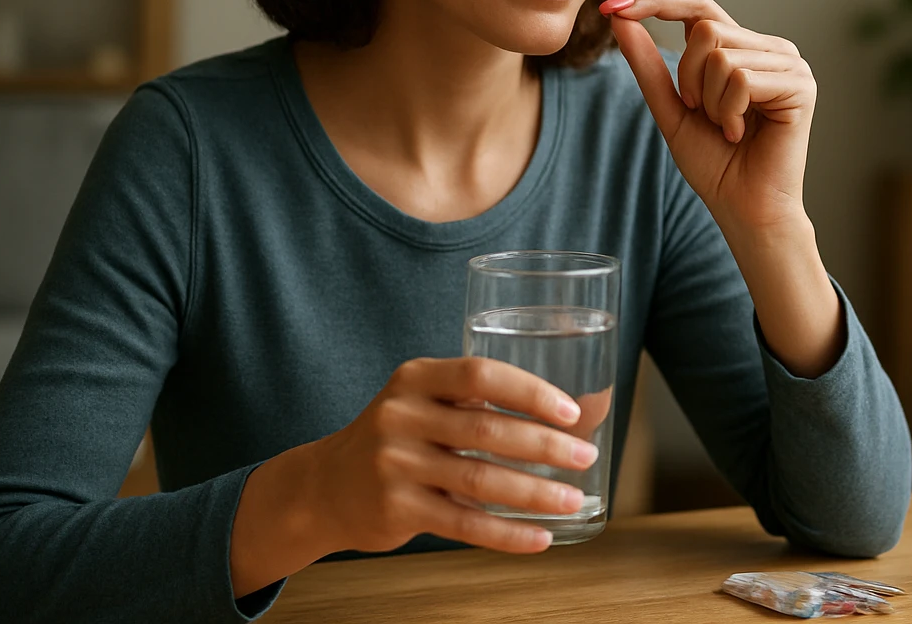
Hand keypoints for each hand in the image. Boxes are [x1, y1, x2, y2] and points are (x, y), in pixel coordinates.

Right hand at [229, 357, 601, 595]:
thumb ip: (482, 403)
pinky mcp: (396, 509)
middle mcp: (402, 416)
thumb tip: (579, 411)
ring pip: (480, 480)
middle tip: (586, 456)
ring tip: (573, 499)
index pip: (481, 374)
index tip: (572, 411)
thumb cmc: (399, 438)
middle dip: (545, 446)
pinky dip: (507, 534)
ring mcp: (395, 464)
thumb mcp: (427, 403)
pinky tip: (541, 537)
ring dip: (535, 493)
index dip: (530, 392)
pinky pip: (463, 524)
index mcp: (417, 378)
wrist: (325, 487)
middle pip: (487, 430)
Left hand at [600, 0, 815, 229]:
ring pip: (721, 54)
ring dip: (710, 101)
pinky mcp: (801, 85)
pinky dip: (729, 112)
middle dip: (688, 77)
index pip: (698, 5)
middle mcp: (769, 48)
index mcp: (742, 48)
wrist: (743, 210)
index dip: (655, 1)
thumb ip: (649, 64)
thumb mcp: (671, 108)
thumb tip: (620, 18)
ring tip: (727, 128)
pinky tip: (741, 134)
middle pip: (705, 28)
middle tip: (703, 115)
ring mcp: (790, 64)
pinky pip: (741, 78)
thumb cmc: (714, 165)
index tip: (609, 8)